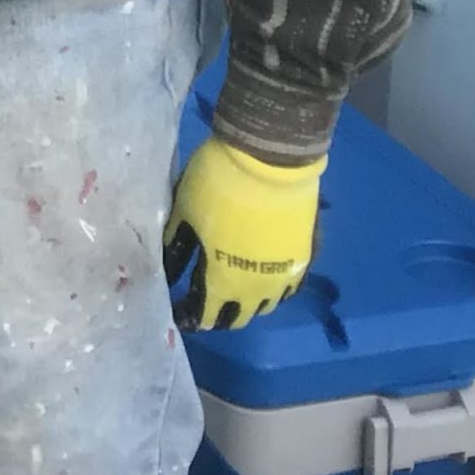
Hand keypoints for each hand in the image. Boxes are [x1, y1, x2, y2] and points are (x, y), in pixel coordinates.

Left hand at [163, 137, 324, 330]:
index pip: (204, 315)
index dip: (189, 317)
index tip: (178, 312)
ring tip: (234, 290)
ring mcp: (287, 273)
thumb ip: (176, 246)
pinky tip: (264, 276)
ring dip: (248, 302)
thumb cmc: (218, 185)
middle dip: (219, 315)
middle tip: (204, 303)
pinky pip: (289, 284)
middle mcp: (259, 289)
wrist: (270, 158)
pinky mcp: (307, 255)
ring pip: (267, 303)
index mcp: (224, 282)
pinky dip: (274, 286)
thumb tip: (167, 269)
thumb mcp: (185, 214)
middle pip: (238, 316)